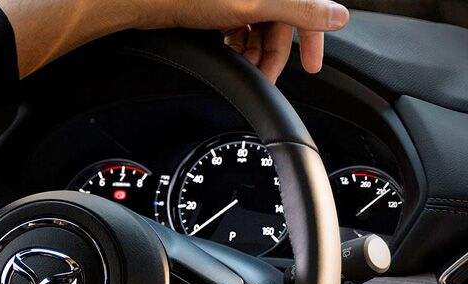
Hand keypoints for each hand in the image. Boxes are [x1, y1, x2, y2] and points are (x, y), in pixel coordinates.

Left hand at [0, 0, 349, 80]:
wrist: (143, 0)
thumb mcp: (255, 6)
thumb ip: (300, 10)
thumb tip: (339, 16)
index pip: (309, 7)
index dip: (313, 38)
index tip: (312, 66)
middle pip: (281, 20)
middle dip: (273, 52)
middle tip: (265, 77)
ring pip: (258, 26)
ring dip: (254, 51)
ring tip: (242, 67)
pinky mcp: (217, 2)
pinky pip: (238, 25)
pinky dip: (237, 44)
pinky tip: (229, 55)